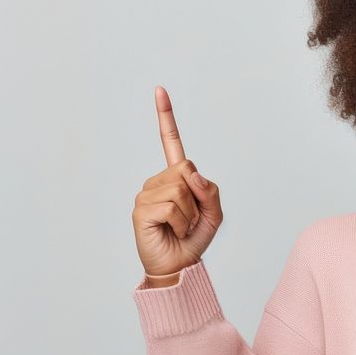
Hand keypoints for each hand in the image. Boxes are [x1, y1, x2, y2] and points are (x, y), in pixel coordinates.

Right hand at [131, 86, 223, 281]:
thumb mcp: (214, 213)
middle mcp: (158, 181)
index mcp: (176, 177)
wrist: (179, 265)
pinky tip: (172, 229)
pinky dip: (181, 220)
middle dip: (198, 195)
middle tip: (191, 217)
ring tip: (181, 226)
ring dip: (190, 212)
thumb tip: (190, 172)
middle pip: (187, 168)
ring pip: (181, 188)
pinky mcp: (141, 209)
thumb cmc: (194, 238)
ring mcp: (147, 193)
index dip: (165, 116)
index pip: (171, 142)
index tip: (160, 89)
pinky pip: (173, 205)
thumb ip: (210, 190)